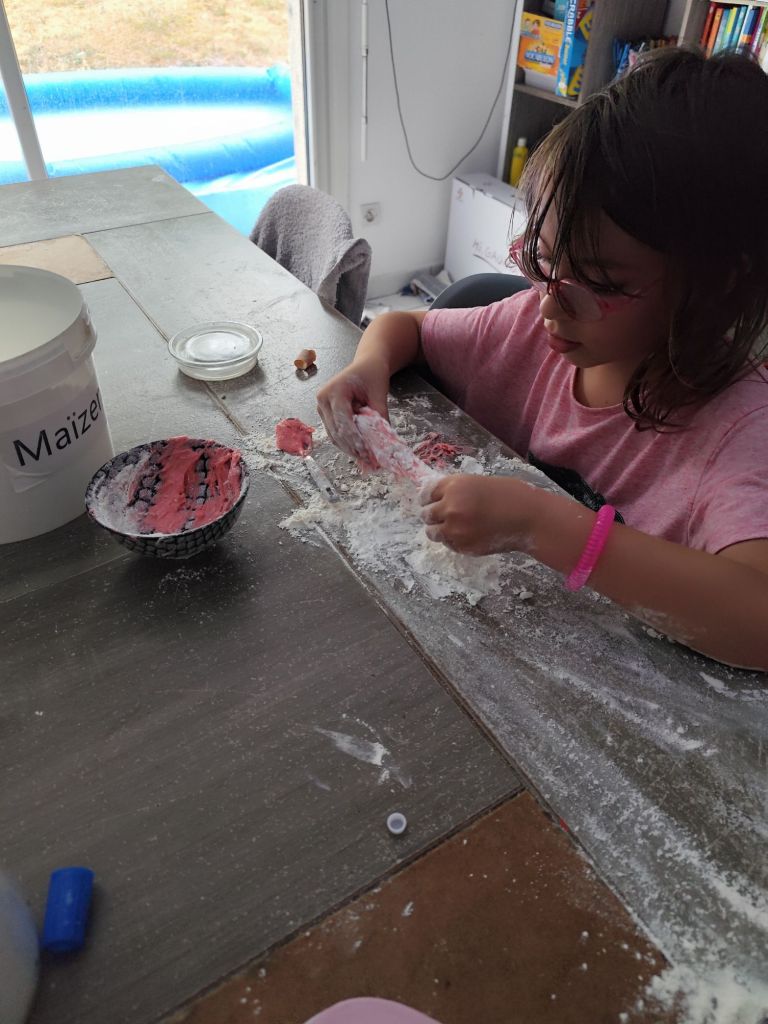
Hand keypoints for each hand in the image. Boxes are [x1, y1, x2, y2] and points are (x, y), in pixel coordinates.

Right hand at [317, 357, 389, 460]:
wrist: (366, 365)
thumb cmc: (372, 374)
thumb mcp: (379, 394)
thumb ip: (379, 417)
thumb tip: (383, 442)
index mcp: (335, 390)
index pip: (343, 421)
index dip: (354, 439)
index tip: (367, 453)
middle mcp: (323, 399)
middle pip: (336, 431)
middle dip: (353, 448)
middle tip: (369, 461)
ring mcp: (321, 406)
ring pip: (334, 435)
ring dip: (349, 448)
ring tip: (366, 459)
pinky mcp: (325, 413)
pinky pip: (335, 433)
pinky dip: (347, 443)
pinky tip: (360, 451)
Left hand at [420, 474, 539, 555]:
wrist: (529, 518)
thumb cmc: (510, 495)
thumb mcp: (478, 483)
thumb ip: (457, 490)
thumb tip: (438, 498)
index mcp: (454, 486)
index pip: (426, 493)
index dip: (428, 498)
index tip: (431, 502)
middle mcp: (449, 507)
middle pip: (426, 514)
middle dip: (433, 515)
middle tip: (444, 516)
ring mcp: (454, 529)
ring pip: (432, 532)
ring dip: (439, 530)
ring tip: (454, 528)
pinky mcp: (462, 546)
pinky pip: (448, 544)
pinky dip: (453, 541)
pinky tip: (468, 535)